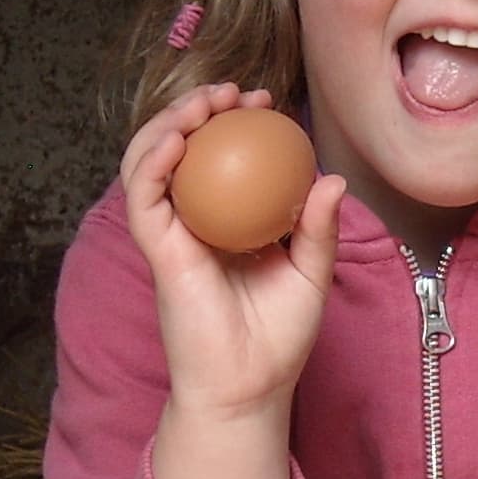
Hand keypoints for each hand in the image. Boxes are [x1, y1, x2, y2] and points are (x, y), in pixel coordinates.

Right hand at [121, 83, 347, 421]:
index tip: (264, 100)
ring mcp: (173, 235)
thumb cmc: (280, 337)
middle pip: (180, 150)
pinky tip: (176, 140)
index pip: (221, 157)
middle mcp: (195, 221)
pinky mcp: (159, 252)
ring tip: (202, 104)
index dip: (234, 121)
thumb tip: (331, 179)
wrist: (251, 387)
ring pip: (150, 164)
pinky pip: (145, 199)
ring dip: (168, 124)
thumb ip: (318, 227)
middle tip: (232, 92)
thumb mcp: (311, 273)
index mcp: (229, 221)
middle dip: (196, 108)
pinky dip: (152, 163)